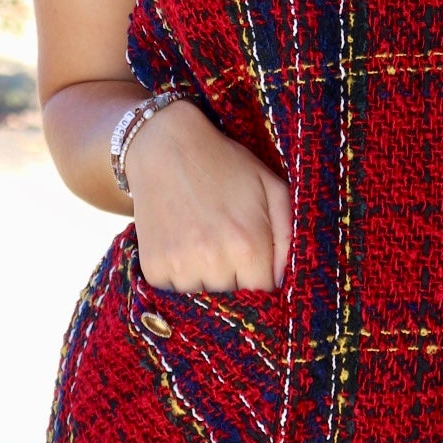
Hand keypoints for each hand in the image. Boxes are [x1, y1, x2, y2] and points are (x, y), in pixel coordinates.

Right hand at [124, 100, 289, 291]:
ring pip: (204, 295)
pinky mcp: (154, 268)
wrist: (166, 147)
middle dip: (234, 276)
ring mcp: (180, 267)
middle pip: (234, 295)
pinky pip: (174, 290)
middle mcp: (214, 262)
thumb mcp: (271, 187)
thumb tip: (285, 280)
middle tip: (224, 240)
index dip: (261, 273)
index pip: (265, 290)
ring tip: (202, 240)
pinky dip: (179, 274)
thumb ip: (288, 236)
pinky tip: (181, 243)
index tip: (252, 255)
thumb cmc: (225, 165)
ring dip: (206, 277)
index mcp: (248, 246)